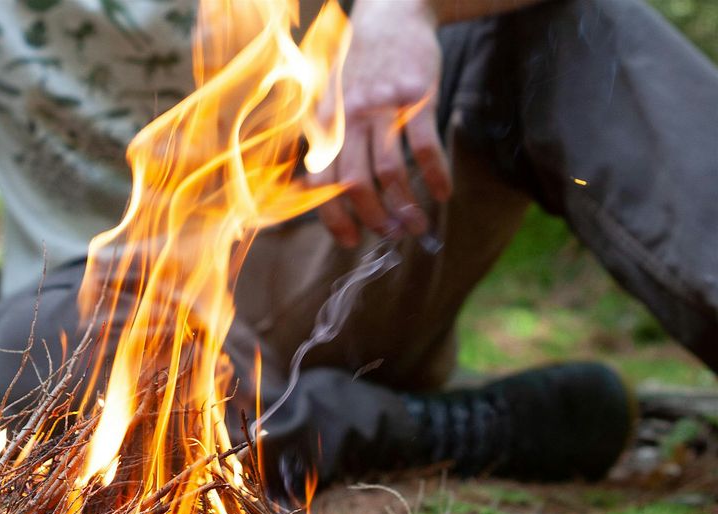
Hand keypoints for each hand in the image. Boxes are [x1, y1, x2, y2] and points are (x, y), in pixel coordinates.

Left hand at [311, 0, 451, 247]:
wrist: (391, 15)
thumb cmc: (361, 69)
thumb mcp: (332, 103)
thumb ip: (328, 144)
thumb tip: (321, 194)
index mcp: (325, 125)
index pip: (322, 183)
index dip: (334, 218)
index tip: (351, 241)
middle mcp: (349, 119)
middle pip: (356, 183)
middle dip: (374, 218)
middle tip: (391, 235)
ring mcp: (383, 107)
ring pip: (390, 171)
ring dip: (406, 206)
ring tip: (417, 224)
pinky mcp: (416, 97)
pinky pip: (424, 147)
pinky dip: (435, 176)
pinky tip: (443, 192)